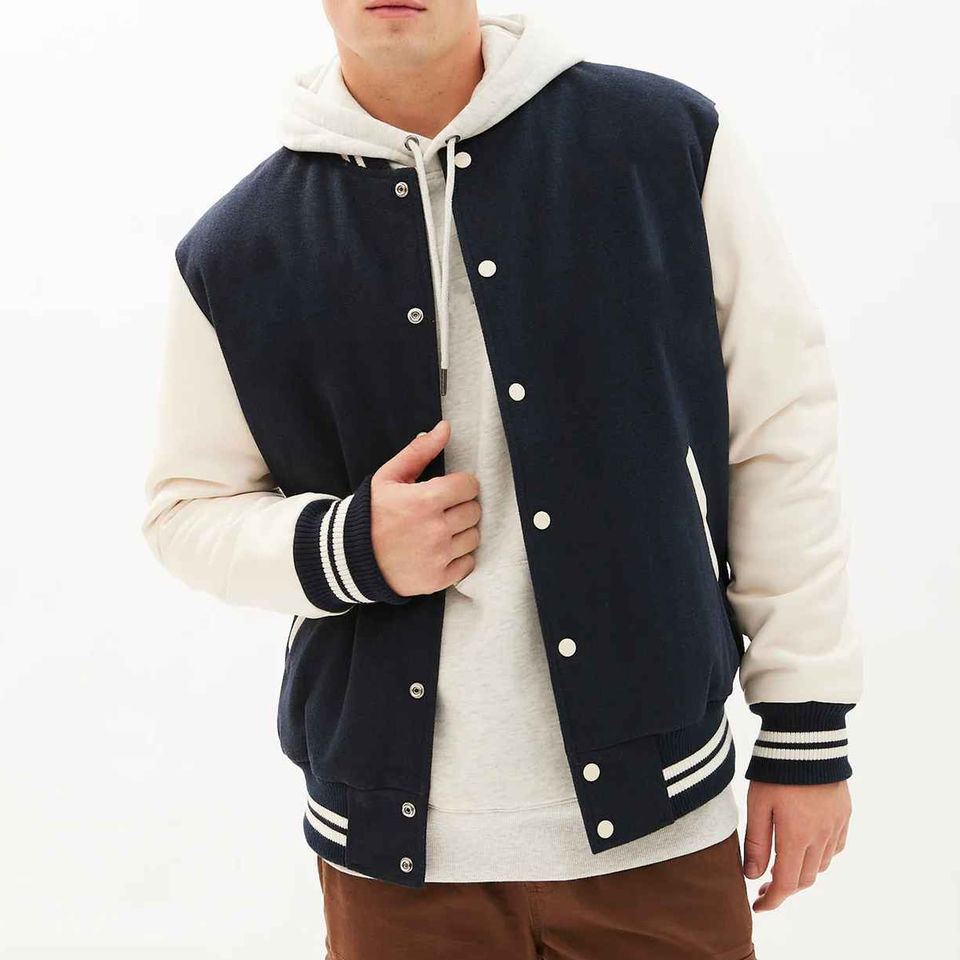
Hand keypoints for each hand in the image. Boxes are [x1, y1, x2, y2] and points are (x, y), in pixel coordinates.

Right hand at [370, 419, 480, 595]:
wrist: (348, 557)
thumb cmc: (370, 513)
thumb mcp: (388, 477)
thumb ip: (419, 451)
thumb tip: (445, 428)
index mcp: (424, 500)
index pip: (469, 486)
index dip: (460, 485)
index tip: (449, 490)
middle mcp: (435, 529)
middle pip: (474, 511)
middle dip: (461, 507)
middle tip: (442, 510)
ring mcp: (437, 557)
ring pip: (474, 537)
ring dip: (462, 532)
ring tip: (440, 531)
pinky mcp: (437, 579)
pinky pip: (468, 564)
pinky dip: (459, 558)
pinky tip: (440, 551)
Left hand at [743, 780, 850, 911]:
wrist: (808, 739)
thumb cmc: (776, 770)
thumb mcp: (757, 804)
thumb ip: (756, 842)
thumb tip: (752, 875)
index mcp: (797, 837)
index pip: (786, 883)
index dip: (772, 900)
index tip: (758, 905)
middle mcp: (821, 838)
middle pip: (805, 879)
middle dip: (784, 888)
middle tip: (764, 886)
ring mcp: (836, 827)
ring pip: (821, 866)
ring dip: (802, 872)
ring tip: (782, 866)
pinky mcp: (844, 815)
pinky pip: (835, 848)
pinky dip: (820, 856)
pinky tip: (807, 848)